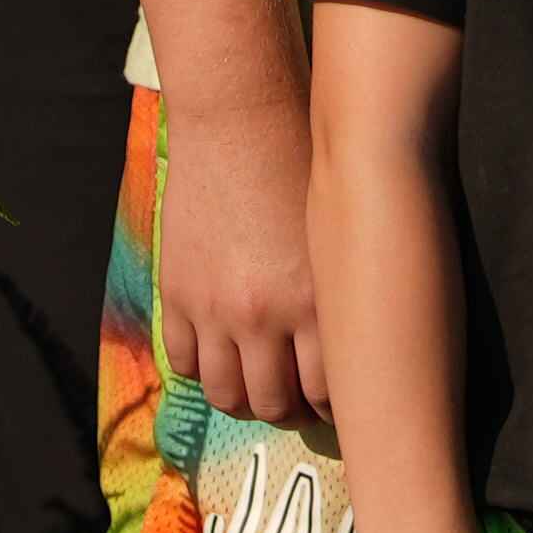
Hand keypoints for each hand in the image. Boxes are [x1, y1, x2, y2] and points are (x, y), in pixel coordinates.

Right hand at [149, 86, 327, 430]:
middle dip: (292, 412)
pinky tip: (221, 359)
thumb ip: (339, 292)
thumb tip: (355, 341)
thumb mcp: (338, 233)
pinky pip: (184, 362)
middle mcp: (266, 315)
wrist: (241, 121)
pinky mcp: (178, 294)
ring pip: (226, 395)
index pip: (329, 389)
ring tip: (260, 390)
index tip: (341, 405)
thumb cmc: (306, 163)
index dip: (336, 406)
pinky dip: (203, 370)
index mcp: (319, 299)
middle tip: (301, 404)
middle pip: (276, 402)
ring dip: (245, 401)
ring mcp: (215, 309)